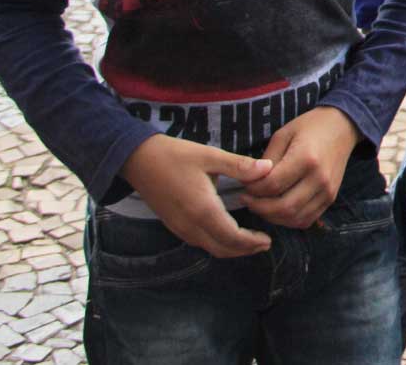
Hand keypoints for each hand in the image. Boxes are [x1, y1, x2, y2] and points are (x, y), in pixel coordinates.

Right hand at [120, 134, 273, 257]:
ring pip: (209, 248)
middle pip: (222, 248)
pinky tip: (227, 233)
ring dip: (231, 249)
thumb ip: (240, 165)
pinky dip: (217, 244)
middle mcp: (190, 225)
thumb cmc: (174, 155)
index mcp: (202, 209)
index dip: (251, 242)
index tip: (268, 240)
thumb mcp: (210, 156)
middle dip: (245, 250)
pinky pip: (199, 242)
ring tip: (250, 242)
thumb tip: (269, 168)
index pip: (231, 237)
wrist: (137, 159)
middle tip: (264, 244)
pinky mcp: (173, 225)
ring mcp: (179, 227)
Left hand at [240, 107, 361, 228]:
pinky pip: (306, 220)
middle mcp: (319, 178)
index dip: (253, 189)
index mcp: (306, 158)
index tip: (245, 185)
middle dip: (259, 207)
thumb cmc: (309, 127)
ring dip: (272, 217)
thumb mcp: (283, 135)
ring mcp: (327, 191)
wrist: (342, 127)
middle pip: (283, 207)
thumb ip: (266, 161)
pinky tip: (278, 210)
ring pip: (294, 218)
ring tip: (261, 205)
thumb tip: (250, 183)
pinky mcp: (330, 199)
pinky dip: (288, 220)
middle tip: (248, 199)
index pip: (272, 185)